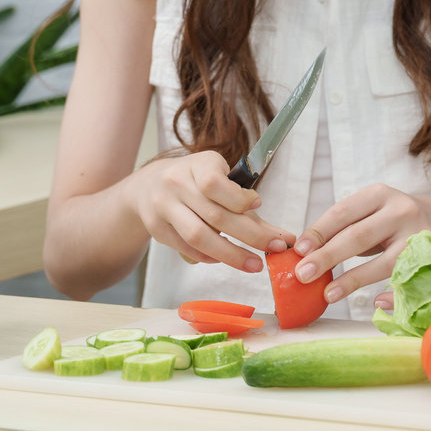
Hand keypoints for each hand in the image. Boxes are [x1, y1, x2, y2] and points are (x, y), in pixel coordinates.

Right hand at [128, 150, 293, 271]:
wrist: (149, 185)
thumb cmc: (195, 179)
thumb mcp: (218, 176)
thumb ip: (246, 202)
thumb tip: (282, 235)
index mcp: (196, 165)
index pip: (215, 184)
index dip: (238, 198)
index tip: (259, 206)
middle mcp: (176, 184)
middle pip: (214, 215)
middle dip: (249, 235)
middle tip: (274, 248)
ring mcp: (163, 208)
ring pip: (198, 237)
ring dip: (230, 254)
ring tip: (254, 265)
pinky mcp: (157, 229)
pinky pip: (187, 249)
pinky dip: (209, 256)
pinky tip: (226, 259)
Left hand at [289, 184, 430, 303]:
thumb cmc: (391, 219)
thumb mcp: (371, 211)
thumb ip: (343, 227)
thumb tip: (305, 252)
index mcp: (379, 195)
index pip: (343, 212)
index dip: (319, 231)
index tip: (299, 249)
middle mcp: (401, 211)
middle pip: (359, 236)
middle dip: (328, 256)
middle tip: (303, 274)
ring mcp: (418, 236)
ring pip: (382, 262)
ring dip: (352, 280)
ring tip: (328, 294)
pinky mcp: (430, 260)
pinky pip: (407, 282)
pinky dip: (391, 294)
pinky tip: (376, 303)